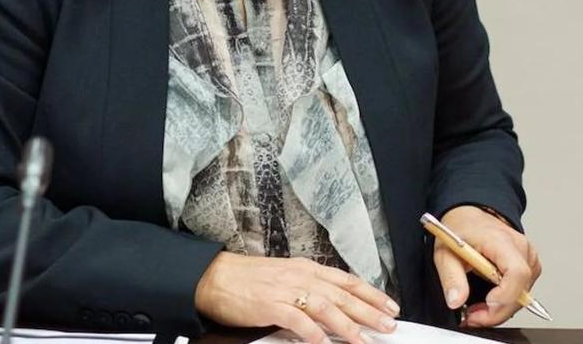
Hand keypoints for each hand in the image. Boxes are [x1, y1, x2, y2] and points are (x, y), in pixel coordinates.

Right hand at [195, 252, 399, 343]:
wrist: (213, 276)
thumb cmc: (246, 278)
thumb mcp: (283, 276)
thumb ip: (308, 288)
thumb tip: (333, 305)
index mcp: (304, 267)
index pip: (345, 280)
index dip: (370, 293)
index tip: (390, 306)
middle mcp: (299, 276)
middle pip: (341, 294)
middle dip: (368, 311)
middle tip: (389, 325)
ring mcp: (285, 290)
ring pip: (325, 307)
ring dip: (348, 325)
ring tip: (364, 341)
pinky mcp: (270, 305)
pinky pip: (297, 320)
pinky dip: (313, 332)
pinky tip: (324, 343)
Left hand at [435, 205, 541, 327]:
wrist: (469, 214)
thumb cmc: (460, 228)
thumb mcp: (445, 251)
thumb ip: (451, 277)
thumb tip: (455, 300)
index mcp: (501, 241)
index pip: (516, 273)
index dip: (505, 294)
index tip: (487, 304)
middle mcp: (521, 249)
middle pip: (521, 291)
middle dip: (497, 311)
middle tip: (473, 316)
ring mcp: (529, 258)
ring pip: (523, 295)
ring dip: (500, 308)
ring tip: (477, 308)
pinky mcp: (530, 266)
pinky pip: (522, 291)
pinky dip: (506, 300)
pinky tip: (489, 299)